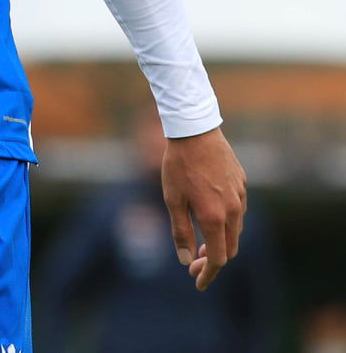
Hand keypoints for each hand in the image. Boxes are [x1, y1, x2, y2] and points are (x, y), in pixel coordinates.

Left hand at [161, 127, 246, 289]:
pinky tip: (211, 218)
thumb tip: (185, 259)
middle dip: (213, 261)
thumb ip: (180, 231)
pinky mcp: (243, 185)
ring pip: (235, 231)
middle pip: (229, 248)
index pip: (216, 258)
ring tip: (200, 244)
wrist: (195, 131)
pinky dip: (226, 223)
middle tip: (193, 264)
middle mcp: (233, 210)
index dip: (207, 273)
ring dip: (220, 242)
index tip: (197, 282)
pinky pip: (238, 212)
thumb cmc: (178, 165)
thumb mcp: (172, 199)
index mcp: (214, 217)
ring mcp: (241, 197)